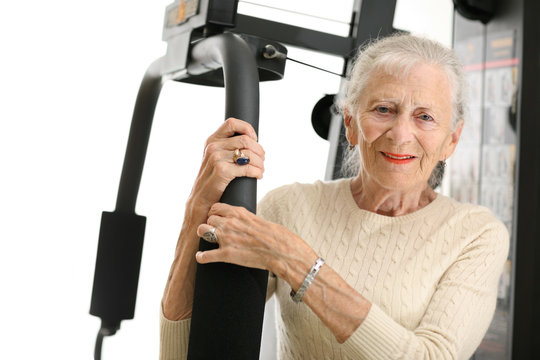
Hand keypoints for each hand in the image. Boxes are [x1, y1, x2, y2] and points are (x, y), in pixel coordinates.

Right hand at [189, 118, 264, 217]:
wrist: (201, 201)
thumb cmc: (213, 181)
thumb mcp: (215, 159)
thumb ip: (227, 147)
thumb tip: (251, 141)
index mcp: (211, 140)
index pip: (232, 122)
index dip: (248, 129)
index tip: (255, 141)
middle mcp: (212, 146)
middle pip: (246, 140)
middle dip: (259, 150)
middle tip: (262, 160)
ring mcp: (216, 158)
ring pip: (249, 154)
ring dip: (260, 163)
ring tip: (261, 170)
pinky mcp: (222, 171)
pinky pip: (248, 167)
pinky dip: (257, 172)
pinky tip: (258, 176)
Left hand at [195, 203, 317, 279]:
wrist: (281, 251)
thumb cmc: (274, 236)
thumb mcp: (257, 219)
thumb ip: (244, 218)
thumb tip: (239, 220)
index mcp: (238, 213)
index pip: (216, 207)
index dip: (214, 213)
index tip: (216, 218)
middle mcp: (230, 223)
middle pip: (208, 218)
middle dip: (210, 224)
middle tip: (215, 231)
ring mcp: (227, 238)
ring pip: (202, 230)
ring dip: (204, 235)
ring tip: (208, 239)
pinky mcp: (227, 254)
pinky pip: (206, 255)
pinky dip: (202, 257)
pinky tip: (201, 257)